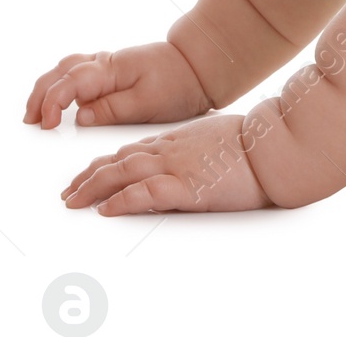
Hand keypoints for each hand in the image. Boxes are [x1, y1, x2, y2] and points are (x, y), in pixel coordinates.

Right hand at [23, 42, 212, 129]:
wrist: (202, 65)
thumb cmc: (180, 83)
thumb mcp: (148, 103)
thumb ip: (112, 109)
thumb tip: (81, 116)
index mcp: (112, 69)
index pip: (69, 84)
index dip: (52, 104)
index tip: (47, 125)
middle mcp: (106, 62)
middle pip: (61, 72)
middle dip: (40, 95)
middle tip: (30, 120)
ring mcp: (109, 64)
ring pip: (67, 68)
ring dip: (49, 87)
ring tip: (37, 111)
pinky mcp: (114, 70)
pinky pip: (80, 71)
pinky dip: (63, 83)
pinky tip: (61, 98)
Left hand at [61, 113, 274, 214]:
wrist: (276, 144)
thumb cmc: (257, 141)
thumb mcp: (221, 137)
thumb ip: (200, 146)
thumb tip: (194, 156)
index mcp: (180, 139)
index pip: (133, 150)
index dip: (106, 162)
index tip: (89, 173)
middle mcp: (172, 150)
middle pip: (119, 160)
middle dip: (89, 176)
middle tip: (69, 192)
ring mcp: (178, 166)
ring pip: (123, 173)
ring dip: (93, 187)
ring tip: (74, 201)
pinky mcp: (188, 187)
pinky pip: (145, 192)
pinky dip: (121, 200)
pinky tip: (106, 209)